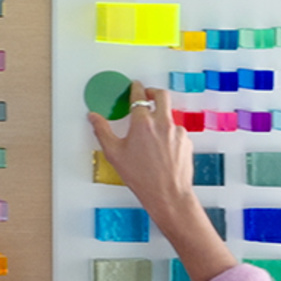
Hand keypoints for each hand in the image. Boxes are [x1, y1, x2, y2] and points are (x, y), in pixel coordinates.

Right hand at [90, 83, 237, 280]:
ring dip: (161, 118)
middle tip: (147, 95)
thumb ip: (102, 131)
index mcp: (142, 123)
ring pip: (169, 116)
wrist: (168, 194)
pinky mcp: (187, 142)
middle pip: (161, 95)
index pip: (139, 96)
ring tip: (151, 133)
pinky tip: (161, 148)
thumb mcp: (114, 153)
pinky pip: (177, 131)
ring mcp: (177, 132)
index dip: (136, 88)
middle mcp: (162, 123)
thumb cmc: (142, 177)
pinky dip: (169, 134)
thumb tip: (94, 117)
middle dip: (153, 92)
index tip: (135, 86)